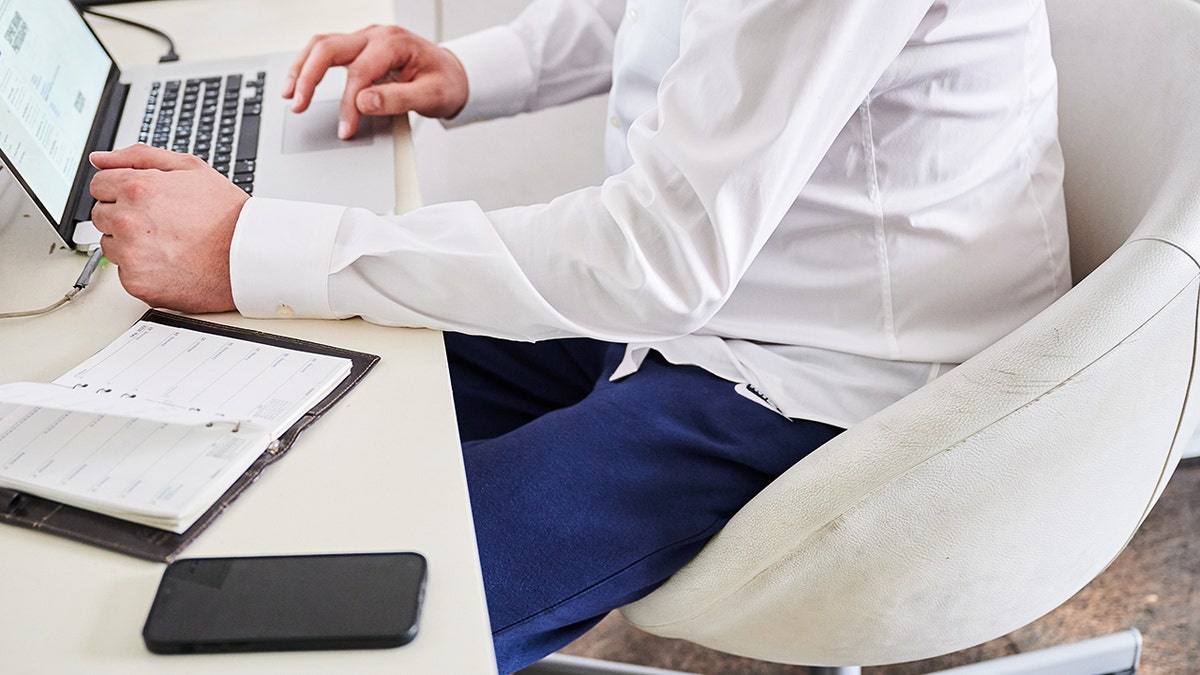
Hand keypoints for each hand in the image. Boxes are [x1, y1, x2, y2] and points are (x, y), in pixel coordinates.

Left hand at [89, 145, 248, 312]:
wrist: (249, 257)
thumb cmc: (227, 215)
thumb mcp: (191, 168)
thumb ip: (139, 156)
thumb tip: (100, 159)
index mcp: (137, 188)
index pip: (99, 184)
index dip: (122, 189)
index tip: (142, 200)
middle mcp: (128, 221)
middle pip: (101, 215)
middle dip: (124, 215)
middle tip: (160, 222)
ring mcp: (131, 254)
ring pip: (110, 245)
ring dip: (130, 243)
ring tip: (167, 243)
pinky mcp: (137, 282)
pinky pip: (125, 272)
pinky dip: (143, 269)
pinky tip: (169, 261)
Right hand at [283, 24, 468, 139]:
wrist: (453, 74)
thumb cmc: (444, 82)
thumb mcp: (431, 95)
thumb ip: (398, 99)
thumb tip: (364, 102)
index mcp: (394, 43)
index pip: (360, 73)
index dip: (348, 104)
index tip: (345, 129)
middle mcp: (375, 36)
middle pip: (329, 48)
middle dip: (308, 78)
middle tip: (297, 105)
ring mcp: (365, 39)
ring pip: (322, 45)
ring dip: (301, 68)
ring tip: (288, 94)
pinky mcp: (359, 48)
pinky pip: (327, 50)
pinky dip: (309, 65)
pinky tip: (299, 82)